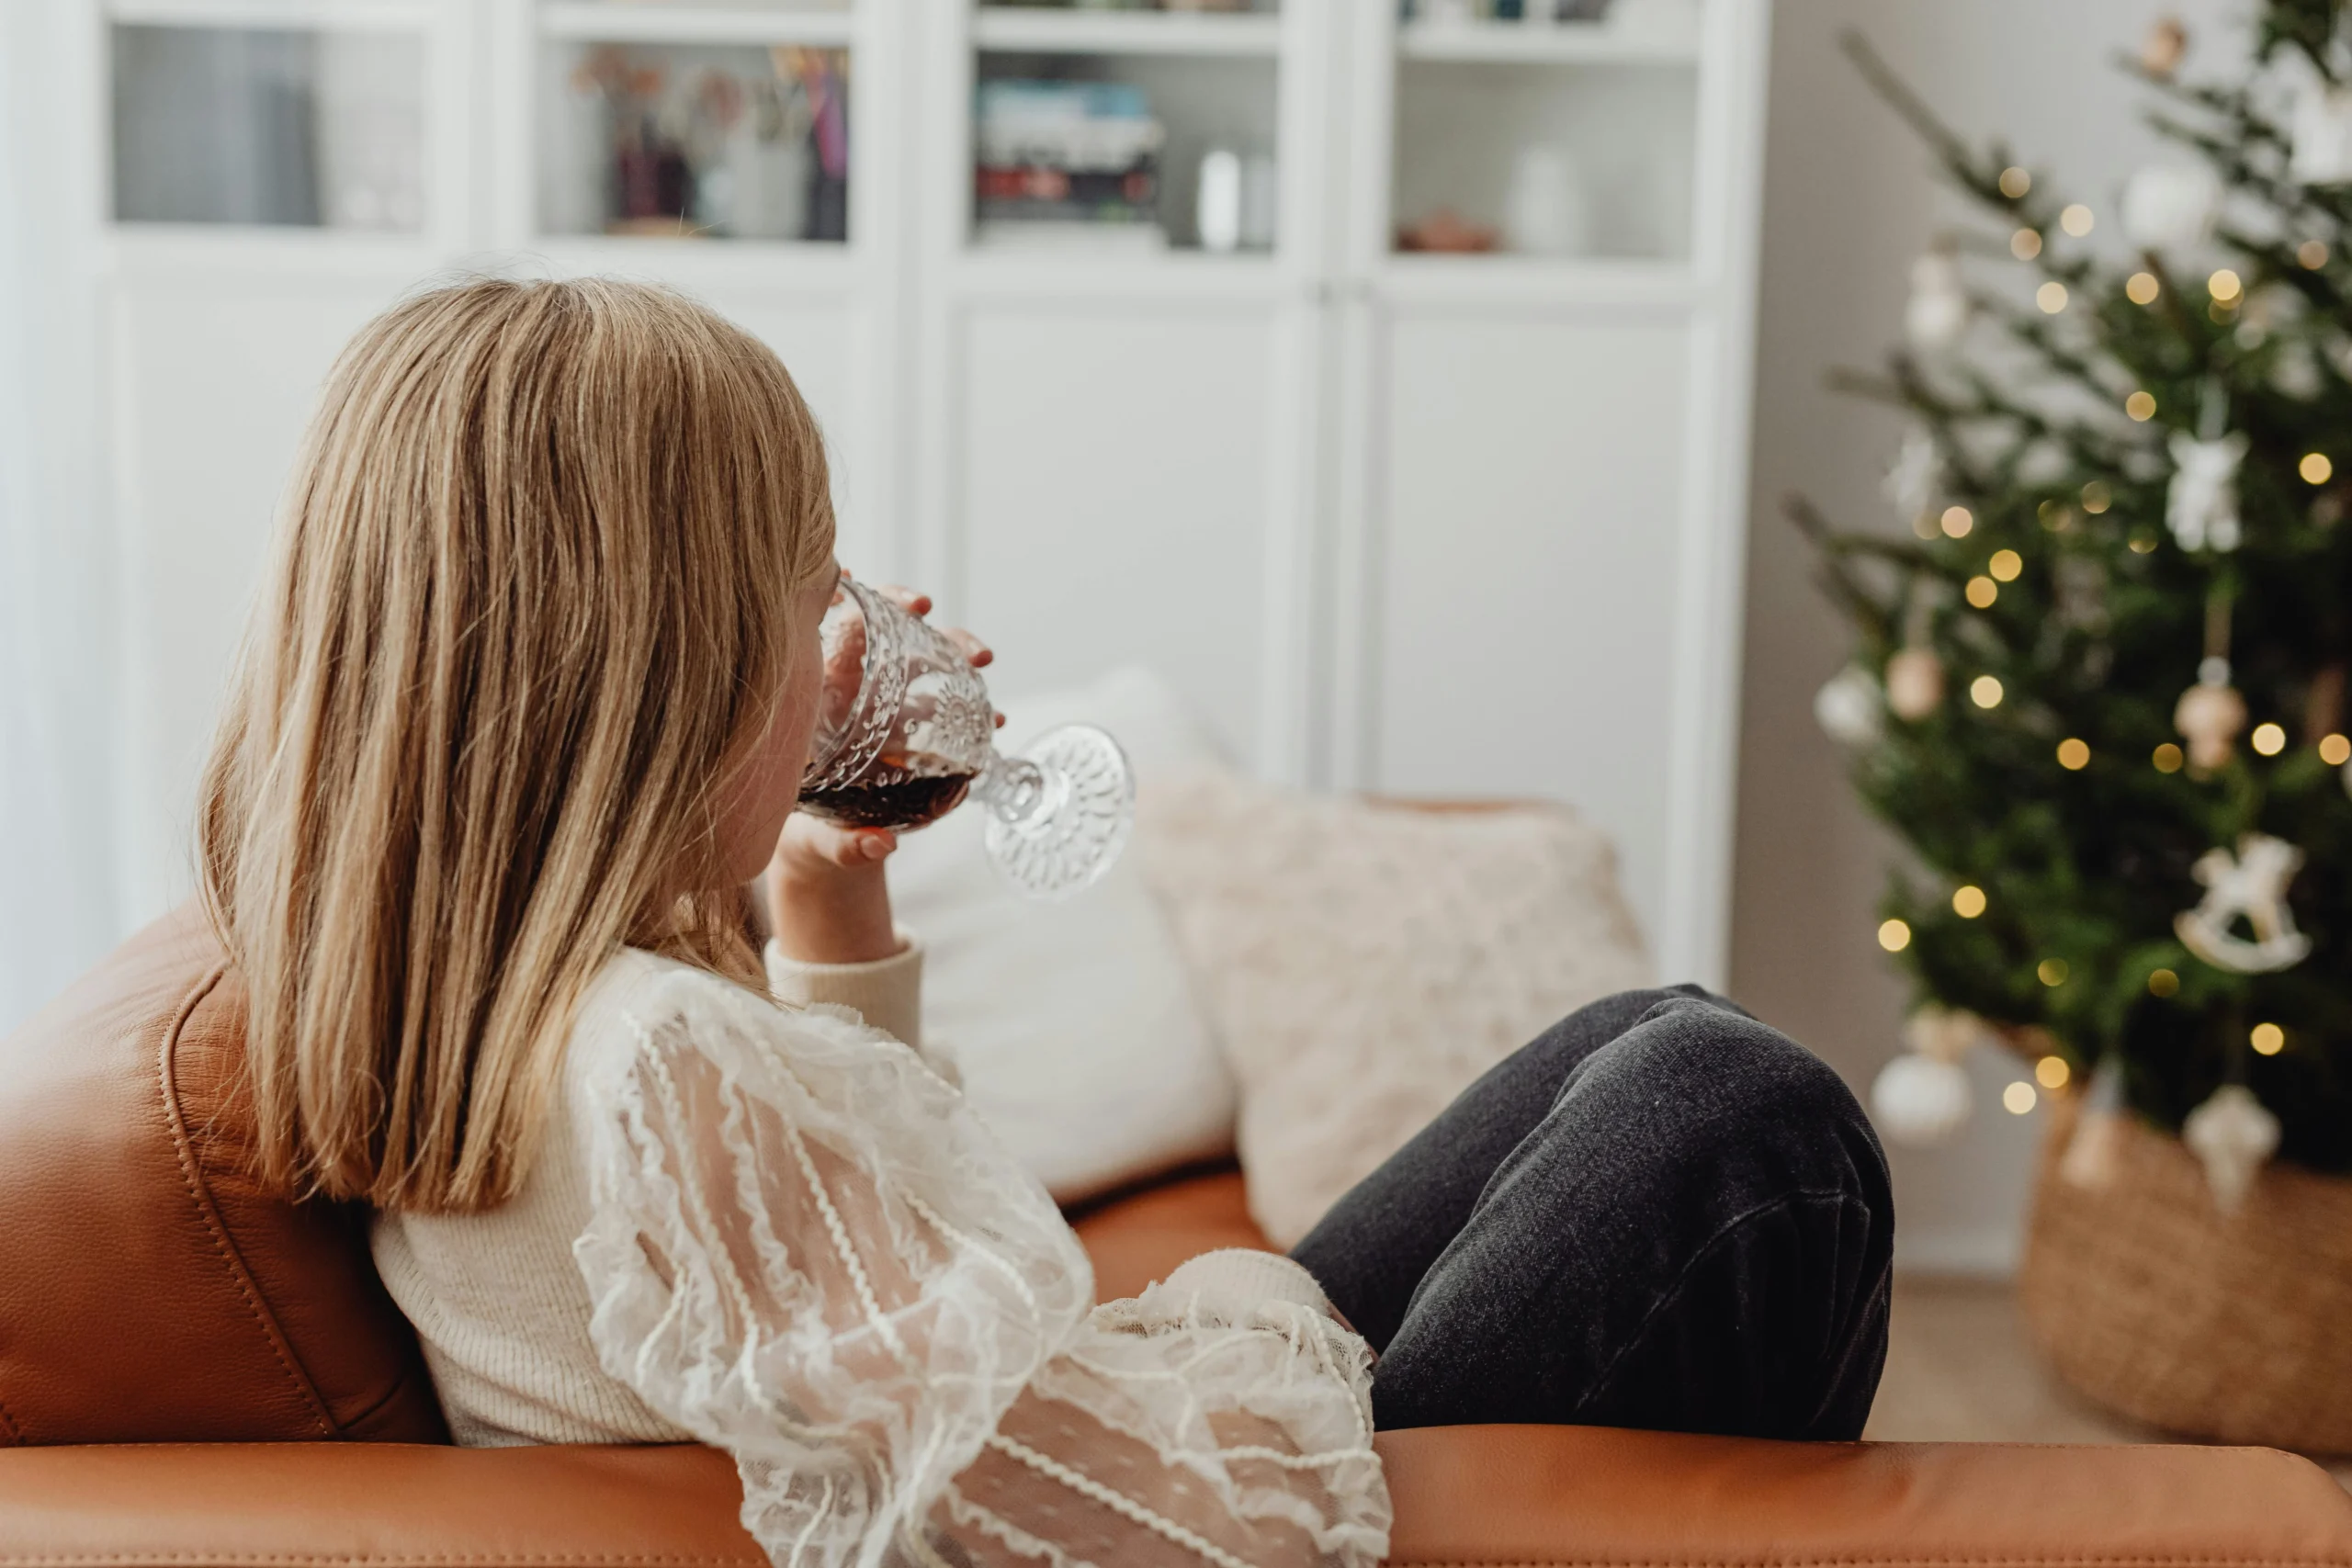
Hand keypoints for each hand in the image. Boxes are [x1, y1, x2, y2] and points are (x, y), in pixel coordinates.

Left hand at [763, 583, 996, 965]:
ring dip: (960, 653)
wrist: (823, 850)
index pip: (840, 633)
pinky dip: (973, 710)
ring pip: (927, 665)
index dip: (861, 603)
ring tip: (985, 662)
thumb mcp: (818, 839)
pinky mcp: (914, 736)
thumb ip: (847, 843)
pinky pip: (946, 710)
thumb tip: (882, 845)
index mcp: (822, 700)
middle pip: (893, 638)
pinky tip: (994, 721)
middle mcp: (857, 696)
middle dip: (924, 622)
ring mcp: (890, 712)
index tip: (879, 592)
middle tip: (945, 626)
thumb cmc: (805, 836)